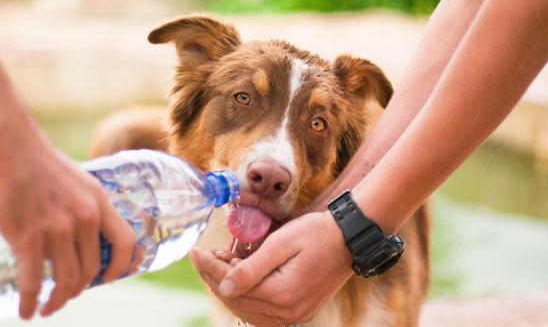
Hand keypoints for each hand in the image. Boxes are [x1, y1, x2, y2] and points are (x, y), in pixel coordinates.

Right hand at [0, 133, 136, 318]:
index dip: (124, 266)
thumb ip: (82, 206)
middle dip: (81, 288)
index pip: (126, 242)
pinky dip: (31, 301)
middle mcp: (84, 216)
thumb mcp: (75, 180)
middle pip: (93, 268)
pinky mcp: (27, 237)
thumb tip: (80, 234)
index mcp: (99, 200)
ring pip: (67, 280)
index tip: (113, 278)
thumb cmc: (35, 159)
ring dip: (58, 300)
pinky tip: (26, 311)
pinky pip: (34, 282)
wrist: (4, 141)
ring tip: (48, 306)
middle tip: (68, 294)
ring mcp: (57, 228)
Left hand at [191, 211, 352, 324]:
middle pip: (238, 300)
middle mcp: (288, 312)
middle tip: (204, 255)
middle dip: (215, 277)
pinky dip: (247, 297)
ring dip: (229, 288)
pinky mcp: (300, 311)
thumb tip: (223, 287)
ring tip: (220, 264)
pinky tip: (239, 281)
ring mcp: (295, 314)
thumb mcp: (282, 243)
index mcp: (282, 294)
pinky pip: (263, 312)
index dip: (210, 268)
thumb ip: (251, 268)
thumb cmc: (317, 233)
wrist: (350, 238)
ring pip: (248, 309)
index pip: (233, 286)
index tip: (196, 251)